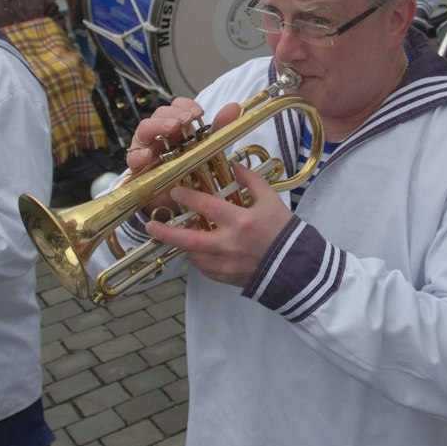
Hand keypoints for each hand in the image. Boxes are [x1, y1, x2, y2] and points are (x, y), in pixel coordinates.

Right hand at [127, 100, 239, 215]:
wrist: (175, 197)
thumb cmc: (188, 168)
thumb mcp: (208, 147)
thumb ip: (219, 128)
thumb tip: (234, 107)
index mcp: (175, 124)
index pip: (176, 106)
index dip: (185, 105)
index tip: (199, 113)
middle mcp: (159, 132)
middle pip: (160, 114)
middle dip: (173, 114)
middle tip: (186, 120)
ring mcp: (145, 146)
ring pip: (144, 129)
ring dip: (158, 126)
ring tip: (172, 128)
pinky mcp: (137, 166)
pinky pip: (133, 157)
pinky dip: (139, 154)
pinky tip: (149, 155)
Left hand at [150, 162, 291, 286]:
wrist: (297, 269)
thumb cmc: (285, 233)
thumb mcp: (271, 201)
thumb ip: (251, 181)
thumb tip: (234, 167)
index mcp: (240, 222)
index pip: (205, 206)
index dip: (186, 196)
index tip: (175, 191)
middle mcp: (228, 245)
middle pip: (187, 240)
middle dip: (165, 232)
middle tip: (149, 225)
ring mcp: (226, 265)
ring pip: (193, 255)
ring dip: (185, 245)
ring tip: (180, 235)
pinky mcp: (226, 279)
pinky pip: (205, 269)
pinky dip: (200, 258)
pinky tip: (203, 250)